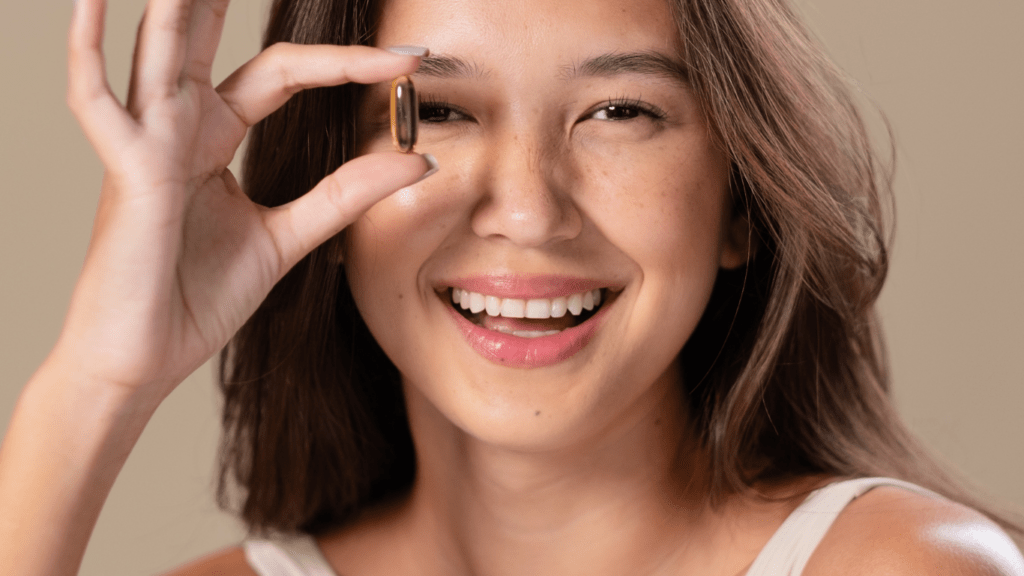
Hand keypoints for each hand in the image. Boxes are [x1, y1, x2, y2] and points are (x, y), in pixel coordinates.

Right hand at [62, 0, 433, 402]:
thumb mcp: (287, 238)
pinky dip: (88, 48)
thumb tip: (416, 160)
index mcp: (212, 138)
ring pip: (161, 49)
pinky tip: (92, 2)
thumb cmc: (195, 299)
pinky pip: (97, 99)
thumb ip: (344, 195)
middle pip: (210, 40)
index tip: (408, 60)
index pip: (283, 74)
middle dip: (233, 0)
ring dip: (177, 4)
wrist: (144, 359)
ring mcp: (147, 143)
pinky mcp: (128, 170)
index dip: (345, 63)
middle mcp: (177, 127)